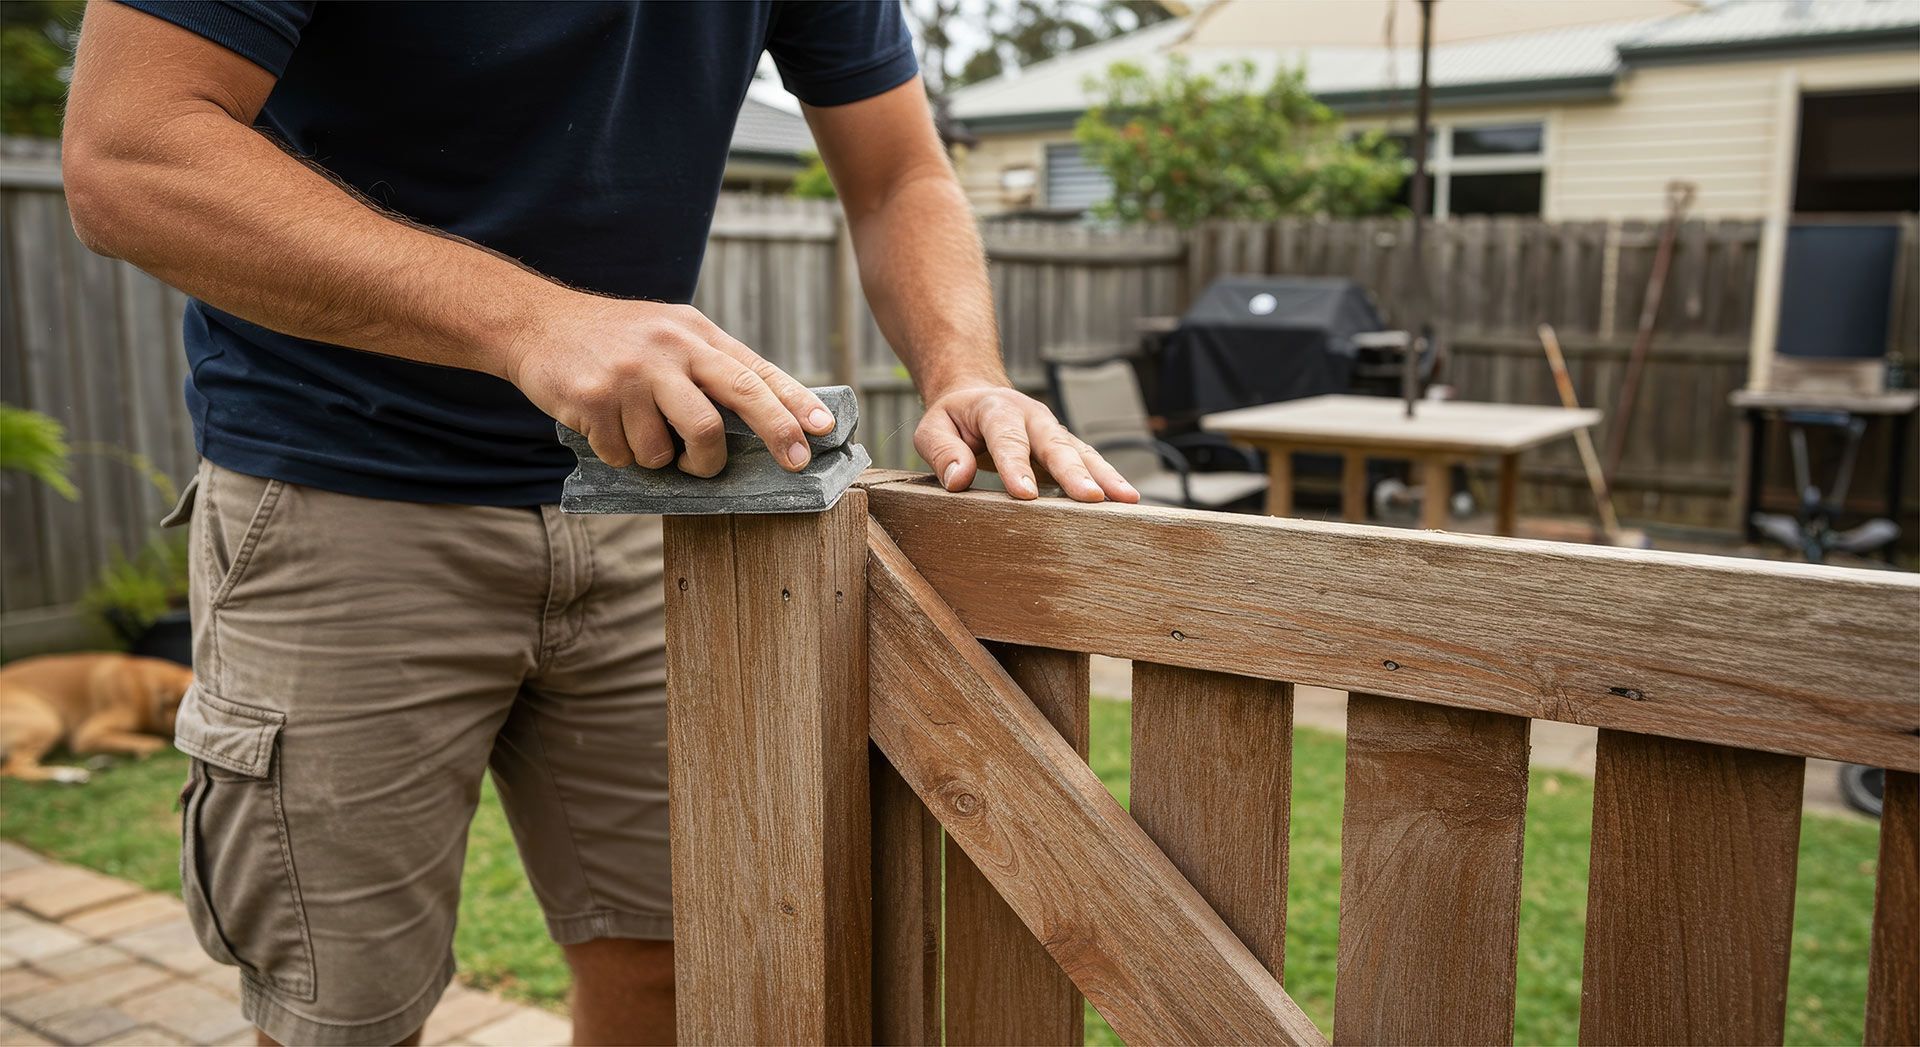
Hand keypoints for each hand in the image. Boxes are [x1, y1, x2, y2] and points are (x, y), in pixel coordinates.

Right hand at [503, 294, 833, 475]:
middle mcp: (669, 348)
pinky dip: (623, 455)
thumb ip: (711, 366)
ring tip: (647, 439)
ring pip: (674, 449)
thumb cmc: (617, 338)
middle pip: (736, 398)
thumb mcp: (670, 331)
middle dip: (775, 434)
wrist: (536, 323)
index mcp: (695, 333)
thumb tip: (770, 417)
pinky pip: (627, 456)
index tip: (824, 430)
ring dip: (666, 462)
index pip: (756, 369)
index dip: (795, 402)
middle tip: (795, 463)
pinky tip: (607, 427)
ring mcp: (633, 375)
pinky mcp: (596, 401)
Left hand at [915, 384, 1139, 503]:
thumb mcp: (932, 429)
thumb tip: (958, 480)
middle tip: (1091, 498)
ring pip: (1082, 452)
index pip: (1008, 439)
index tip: (1024, 494)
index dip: (1016, 466)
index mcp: (997, 410)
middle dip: (1074, 472)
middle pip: (1056, 445)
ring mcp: (1053, 432)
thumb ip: (942, 451)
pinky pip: (1089, 462)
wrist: (977, 394)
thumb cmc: (953, 419)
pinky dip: (1108, 479)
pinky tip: (1125, 500)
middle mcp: (1032, 417)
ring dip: (1104, 476)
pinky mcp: (1065, 447)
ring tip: (1126, 499)